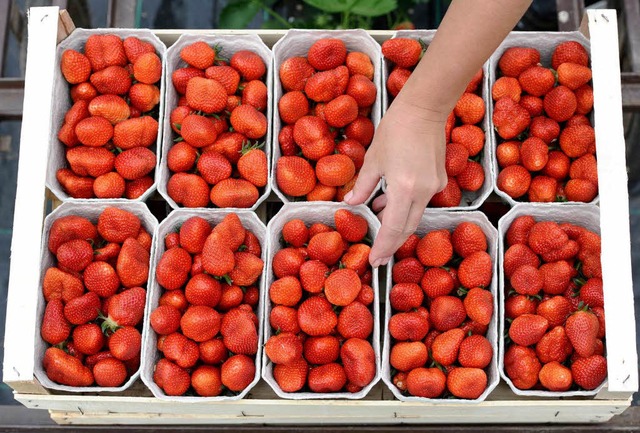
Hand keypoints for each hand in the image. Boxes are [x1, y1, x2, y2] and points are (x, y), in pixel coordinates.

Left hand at [344, 100, 447, 267]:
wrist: (425, 109)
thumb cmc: (395, 130)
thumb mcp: (373, 159)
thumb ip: (363, 185)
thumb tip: (352, 203)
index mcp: (404, 188)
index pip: (392, 227)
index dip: (383, 247)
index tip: (375, 262)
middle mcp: (423, 192)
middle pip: (406, 228)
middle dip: (391, 244)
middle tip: (378, 258)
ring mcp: (434, 186)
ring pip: (414, 216)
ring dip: (396, 223)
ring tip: (377, 219)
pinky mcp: (439, 179)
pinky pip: (420, 202)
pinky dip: (404, 206)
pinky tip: (388, 200)